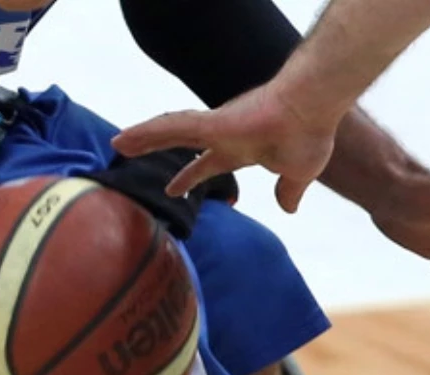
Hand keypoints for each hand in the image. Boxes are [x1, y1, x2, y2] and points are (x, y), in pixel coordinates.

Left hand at [111, 83, 341, 212]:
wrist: (312, 111)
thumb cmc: (308, 135)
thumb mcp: (298, 173)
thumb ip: (289, 190)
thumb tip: (289, 208)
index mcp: (240, 149)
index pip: (206, 165)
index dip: (189, 177)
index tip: (173, 189)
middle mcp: (222, 135)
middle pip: (178, 143)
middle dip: (154, 150)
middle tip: (130, 156)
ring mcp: (214, 126)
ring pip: (169, 130)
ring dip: (142, 138)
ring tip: (117, 144)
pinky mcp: (211, 122)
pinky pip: (171, 126)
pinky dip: (147, 131)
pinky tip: (126, 137)